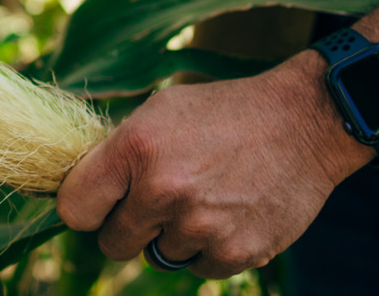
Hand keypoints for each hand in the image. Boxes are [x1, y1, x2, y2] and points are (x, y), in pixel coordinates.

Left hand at [56, 52, 371, 278]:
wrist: (303, 122)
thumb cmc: (225, 112)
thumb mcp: (162, 110)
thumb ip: (119, 152)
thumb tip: (78, 189)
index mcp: (136, 148)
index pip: (74, 208)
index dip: (86, 207)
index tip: (99, 204)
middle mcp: (162, 190)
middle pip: (113, 243)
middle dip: (129, 226)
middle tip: (159, 200)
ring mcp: (199, 225)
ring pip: (159, 256)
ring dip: (175, 235)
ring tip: (205, 196)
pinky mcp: (235, 251)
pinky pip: (198, 268)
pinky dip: (209, 248)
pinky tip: (229, 212)